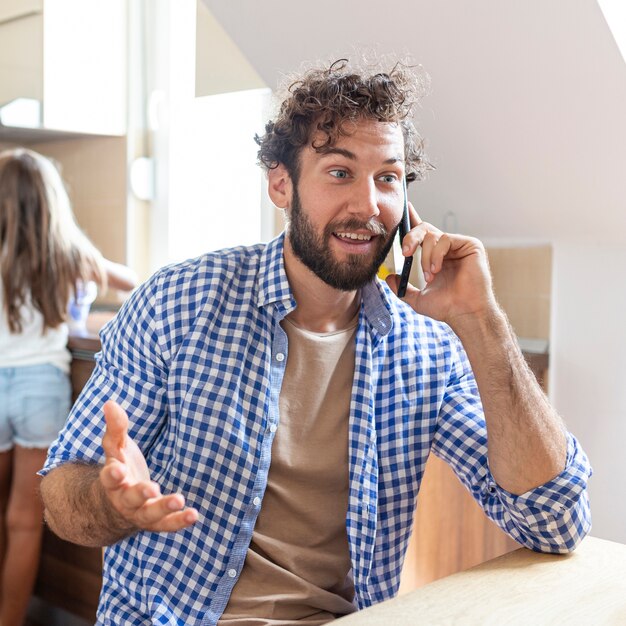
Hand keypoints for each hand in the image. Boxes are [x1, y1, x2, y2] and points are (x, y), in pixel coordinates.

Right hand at [99, 400, 198, 531]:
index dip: (112, 474)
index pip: (109, 477)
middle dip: (140, 493)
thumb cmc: (120, 467)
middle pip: (130, 498)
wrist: (115, 506)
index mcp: (113, 481)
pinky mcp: (155, 521)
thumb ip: (116, 428)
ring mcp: (139, 513)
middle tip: (152, 488)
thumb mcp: (116, 447)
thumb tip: (110, 403)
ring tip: (178, 499)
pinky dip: (179, 521)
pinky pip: (166, 525)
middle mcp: (123, 499)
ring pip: (149, 515)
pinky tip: (194, 515)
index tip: (117, 469)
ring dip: (163, 508)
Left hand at [386, 203, 497, 327]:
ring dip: (425, 256)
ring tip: (430, 275)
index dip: (412, 219)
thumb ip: (402, 288)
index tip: (404, 208)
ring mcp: (459, 245)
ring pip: (432, 235)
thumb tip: (388, 278)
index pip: (421, 234)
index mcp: (435, 256)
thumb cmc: (447, 307)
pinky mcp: (470, 244)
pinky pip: (445, 239)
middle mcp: (447, 248)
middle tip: (405, 253)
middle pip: (423, 229)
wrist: (464, 313)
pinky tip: (437, 269)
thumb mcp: (418, 299)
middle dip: (410, 238)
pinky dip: (436, 255)